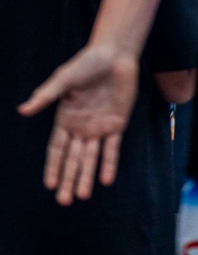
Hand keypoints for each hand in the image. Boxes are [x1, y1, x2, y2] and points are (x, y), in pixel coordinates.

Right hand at [19, 45, 138, 204]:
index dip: (53, 166)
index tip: (49, 185)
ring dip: (87, 176)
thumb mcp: (65, 79)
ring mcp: (99, 127)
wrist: (115, 53)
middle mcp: (81, 127)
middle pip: (73, 159)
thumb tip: (23, 110)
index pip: (57, 149)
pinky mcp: (117, 123)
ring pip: (91, 157)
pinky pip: (112, 148)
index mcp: (66, 119)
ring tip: (83, 196)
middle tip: (64, 201)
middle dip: (68, 179)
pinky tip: (106, 180)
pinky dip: (109, 163)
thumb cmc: (87, 62)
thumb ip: (46, 95)